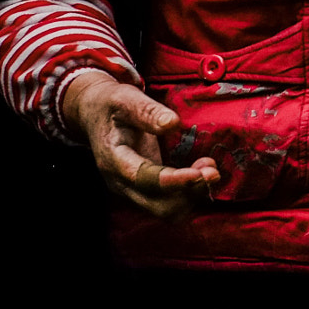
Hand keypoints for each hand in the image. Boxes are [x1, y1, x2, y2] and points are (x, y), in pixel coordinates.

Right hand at [62, 70, 219, 217]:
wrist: (95, 114)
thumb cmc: (111, 104)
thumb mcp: (125, 99)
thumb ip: (147, 111)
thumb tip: (173, 123)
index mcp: (113, 160)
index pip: (143, 179)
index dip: (173, 181)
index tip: (199, 174)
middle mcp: (121, 183)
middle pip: (158, 205)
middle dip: (189, 192)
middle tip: (213, 171)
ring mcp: (133, 190)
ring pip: (167, 210)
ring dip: (193, 194)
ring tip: (210, 168)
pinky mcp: (145, 189)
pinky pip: (170, 202)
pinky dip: (190, 192)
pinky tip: (202, 170)